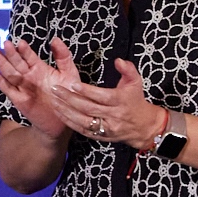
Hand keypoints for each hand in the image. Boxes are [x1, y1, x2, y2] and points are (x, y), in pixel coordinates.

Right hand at [0, 38, 71, 137]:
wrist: (62, 122)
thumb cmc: (68, 96)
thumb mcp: (69, 73)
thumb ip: (63, 56)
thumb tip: (55, 39)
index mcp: (40, 68)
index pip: (29, 56)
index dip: (25, 50)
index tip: (20, 42)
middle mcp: (29, 76)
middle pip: (17, 63)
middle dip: (11, 53)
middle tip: (5, 43)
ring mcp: (22, 87)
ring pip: (10, 73)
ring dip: (2, 63)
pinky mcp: (18, 99)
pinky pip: (7, 88)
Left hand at [51, 54, 168, 150]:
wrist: (143, 126)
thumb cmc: (135, 101)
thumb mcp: (136, 82)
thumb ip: (128, 69)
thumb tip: (118, 60)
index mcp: (122, 101)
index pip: (102, 96)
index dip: (87, 91)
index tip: (73, 84)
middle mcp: (114, 116)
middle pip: (89, 108)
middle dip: (70, 99)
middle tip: (56, 89)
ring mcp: (107, 128)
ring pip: (83, 120)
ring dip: (66, 111)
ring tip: (54, 100)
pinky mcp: (100, 136)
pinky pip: (82, 130)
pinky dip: (69, 121)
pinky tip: (59, 112)